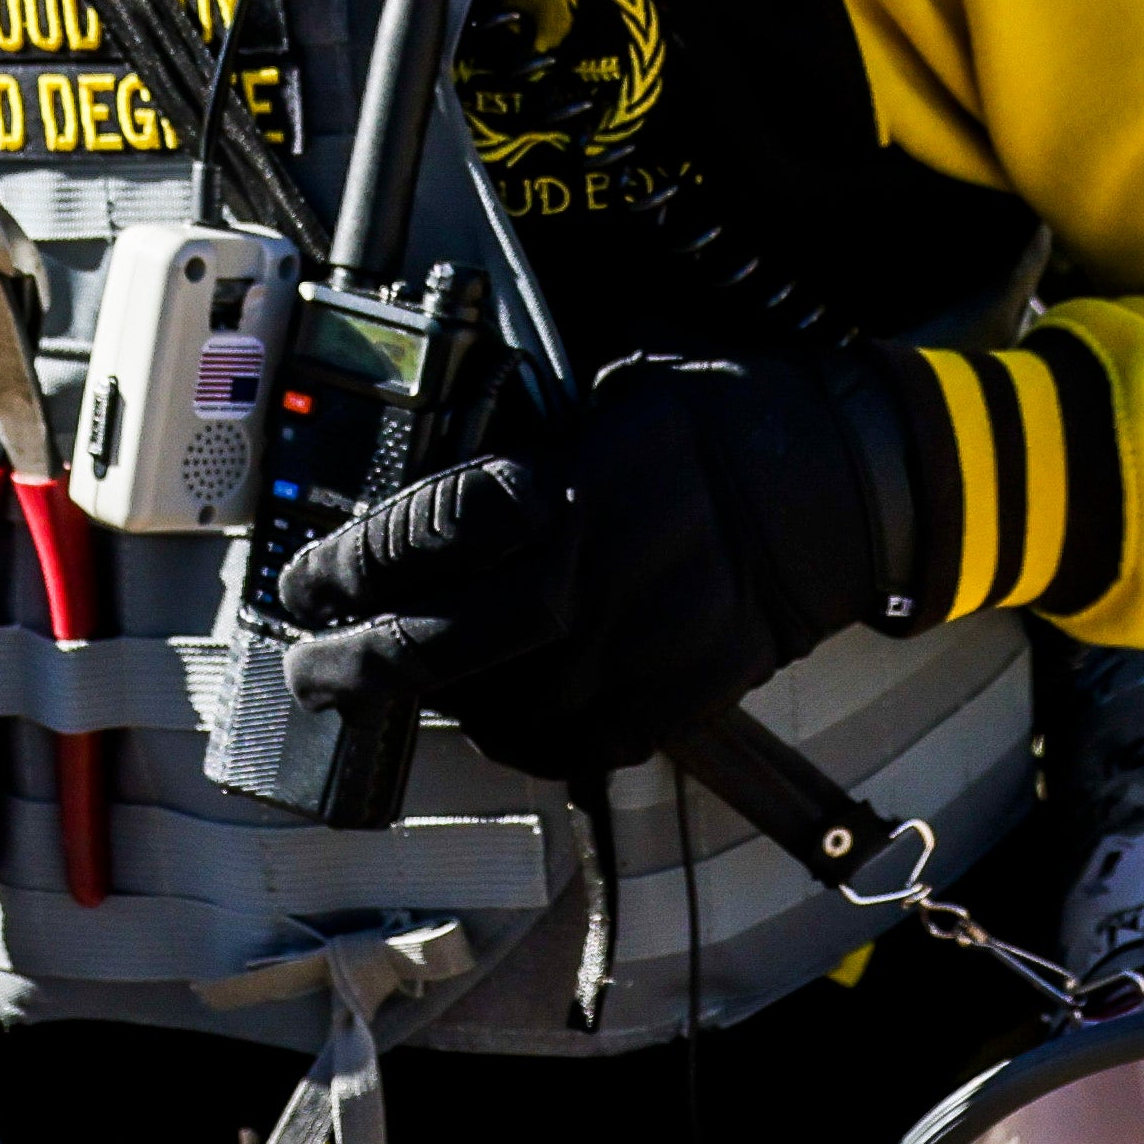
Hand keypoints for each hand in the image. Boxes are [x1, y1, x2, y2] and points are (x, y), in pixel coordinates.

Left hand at [273, 353, 923, 784]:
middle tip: (311, 670)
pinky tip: (493, 717)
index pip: (428, 532)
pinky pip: (573, 745)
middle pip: (445, 642)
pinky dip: (519, 739)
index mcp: (574, 481)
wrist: (837, 489)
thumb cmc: (718, 427)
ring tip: (405, 687)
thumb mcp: (613, 398)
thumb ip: (525, 453)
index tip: (305, 581)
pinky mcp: (677, 696)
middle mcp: (599, 570)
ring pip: (501, 707)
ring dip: (438, 702)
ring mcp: (640, 644)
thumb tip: (435, 504)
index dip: (350, 565)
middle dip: (358, 664)